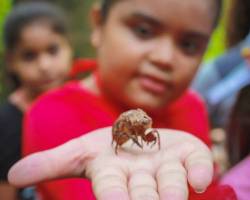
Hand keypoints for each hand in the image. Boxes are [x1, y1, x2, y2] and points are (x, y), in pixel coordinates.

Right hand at [8, 127, 212, 199]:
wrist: (141, 135)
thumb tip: (13, 175)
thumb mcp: (80, 150)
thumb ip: (52, 162)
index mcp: (115, 175)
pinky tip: (201, 177)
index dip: (113, 197)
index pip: (110, 190)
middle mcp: (142, 177)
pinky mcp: (189, 155)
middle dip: (144, 199)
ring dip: (172, 192)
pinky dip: (201, 170)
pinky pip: (198, 164)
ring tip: (172, 199)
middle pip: (143, 193)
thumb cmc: (110, 147)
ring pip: (172, 185)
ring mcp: (168, 167)